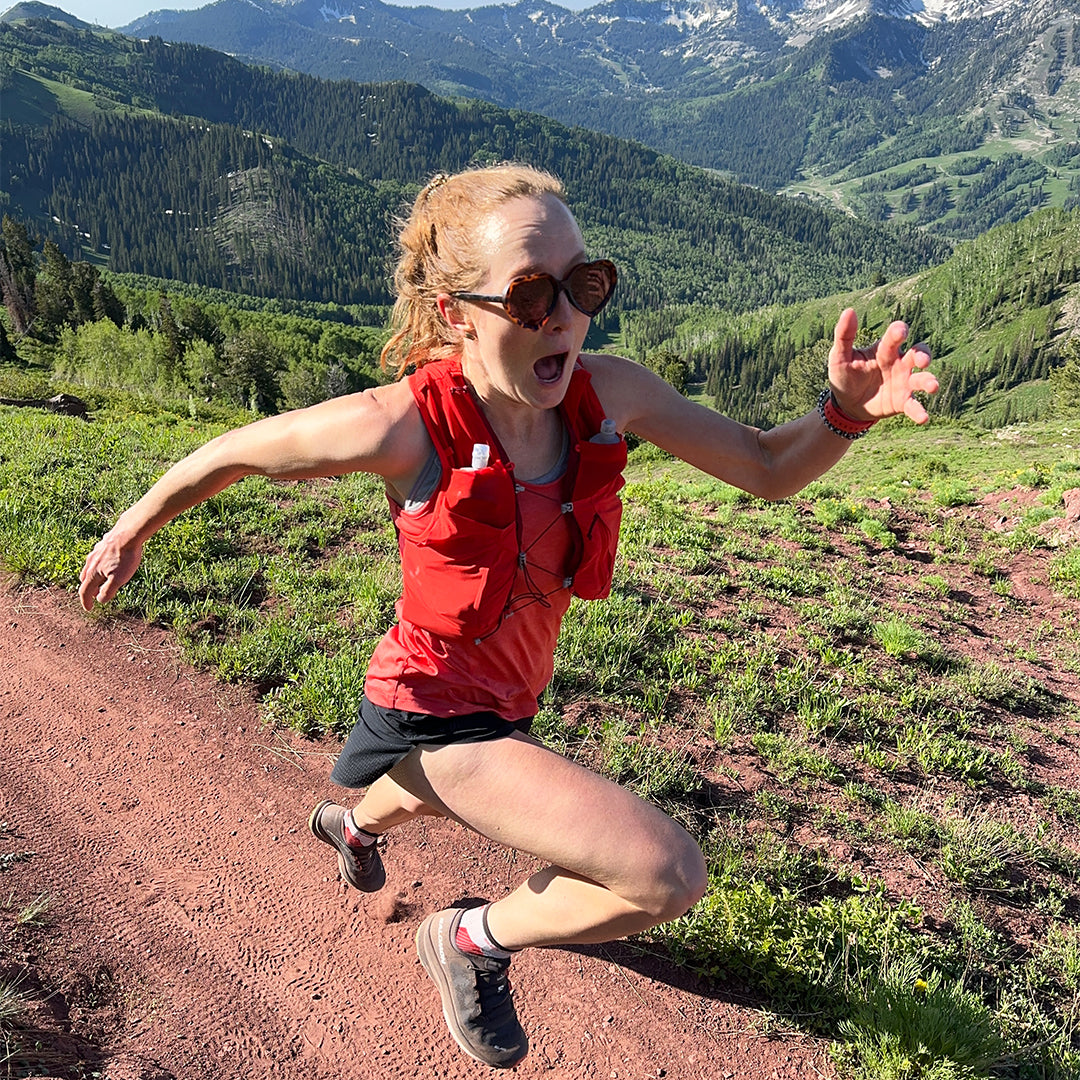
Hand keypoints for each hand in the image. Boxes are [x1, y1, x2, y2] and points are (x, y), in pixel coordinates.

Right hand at [78, 530, 143, 611]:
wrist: (128, 533)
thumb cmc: (125, 557)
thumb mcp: (118, 579)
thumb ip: (107, 591)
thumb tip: (100, 600)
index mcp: (93, 573)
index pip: (85, 591)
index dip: (86, 602)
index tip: (89, 609)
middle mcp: (90, 563)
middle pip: (85, 580)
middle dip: (89, 589)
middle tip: (96, 595)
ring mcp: (95, 553)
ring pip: (90, 568)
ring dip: (94, 577)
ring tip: (101, 581)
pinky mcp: (102, 545)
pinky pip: (97, 558)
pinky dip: (99, 566)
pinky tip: (107, 564)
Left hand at [827, 308, 936, 423]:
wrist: (845, 404)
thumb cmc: (844, 375)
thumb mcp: (839, 356)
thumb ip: (844, 335)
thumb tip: (849, 311)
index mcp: (884, 349)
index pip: (896, 337)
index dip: (899, 332)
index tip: (901, 332)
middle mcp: (899, 363)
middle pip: (918, 353)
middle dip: (923, 355)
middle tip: (922, 360)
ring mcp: (904, 383)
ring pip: (922, 379)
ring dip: (929, 381)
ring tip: (932, 386)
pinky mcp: (903, 402)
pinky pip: (914, 406)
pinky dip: (919, 411)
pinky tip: (923, 418)